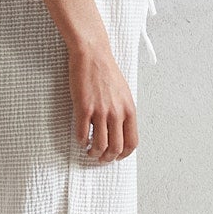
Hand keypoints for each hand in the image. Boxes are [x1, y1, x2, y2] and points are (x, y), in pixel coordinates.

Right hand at [69, 42, 137, 161]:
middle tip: (100, 158)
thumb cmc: (106, 72)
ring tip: (89, 151)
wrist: (93, 55)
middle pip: (116, 148)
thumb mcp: (124, 93)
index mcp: (129, 110)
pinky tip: (80, 139)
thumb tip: (120, 130)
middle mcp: (117, 113)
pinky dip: (81, 141)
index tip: (116, 156)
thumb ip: (123, 112)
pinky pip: (82, 133)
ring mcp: (100, 111)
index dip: (124, 154)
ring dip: (93, 153)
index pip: (132, 142)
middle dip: (107, 158)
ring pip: (99, 145)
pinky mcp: (83, 108)